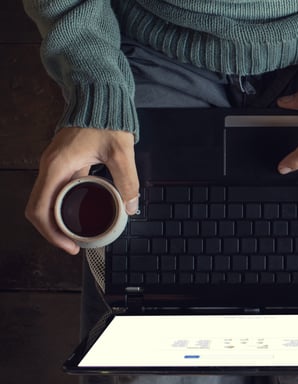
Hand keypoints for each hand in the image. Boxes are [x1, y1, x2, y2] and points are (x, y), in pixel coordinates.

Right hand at [25, 127, 138, 254]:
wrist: (98, 98)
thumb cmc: (105, 120)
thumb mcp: (121, 152)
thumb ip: (128, 180)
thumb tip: (131, 206)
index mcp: (57, 166)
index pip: (40, 209)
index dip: (51, 233)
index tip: (69, 246)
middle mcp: (50, 167)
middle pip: (40, 209)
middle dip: (54, 232)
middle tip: (75, 245)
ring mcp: (55, 166)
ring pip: (47, 201)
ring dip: (58, 220)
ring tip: (78, 234)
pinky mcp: (64, 164)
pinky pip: (58, 191)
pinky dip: (65, 206)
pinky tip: (82, 213)